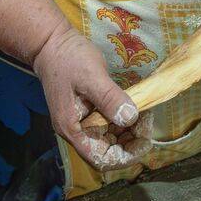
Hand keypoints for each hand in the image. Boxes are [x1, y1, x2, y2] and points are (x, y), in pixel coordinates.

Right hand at [32, 27, 153, 171]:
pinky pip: (108, 123)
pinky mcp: (88, 110)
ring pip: (110, 138)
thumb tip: (130, 118)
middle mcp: (76, 130)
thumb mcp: (91, 76)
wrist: (52, 42)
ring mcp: (82, 121)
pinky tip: (137, 110)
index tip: (145, 143)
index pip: (100, 158)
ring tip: (146, 117)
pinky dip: (123, 120)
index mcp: (72, 129)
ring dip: (129, 132)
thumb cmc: (68, 59)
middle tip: (148, 125)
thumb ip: (109, 98)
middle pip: (107, 150)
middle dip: (130, 143)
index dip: (124, 157)